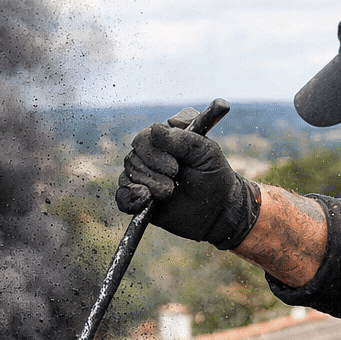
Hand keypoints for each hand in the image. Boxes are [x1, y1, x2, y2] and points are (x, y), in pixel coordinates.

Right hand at [115, 122, 260, 248]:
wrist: (218, 209)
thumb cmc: (214, 176)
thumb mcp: (206, 153)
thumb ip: (183, 140)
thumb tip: (154, 130)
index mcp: (164, 141)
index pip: (143, 139)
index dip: (154, 153)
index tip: (176, 167)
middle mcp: (149, 157)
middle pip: (133, 158)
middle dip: (153, 172)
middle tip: (175, 181)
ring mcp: (143, 179)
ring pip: (127, 177)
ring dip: (150, 186)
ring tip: (170, 193)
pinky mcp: (140, 200)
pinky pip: (122, 197)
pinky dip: (130, 200)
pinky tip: (145, 201)